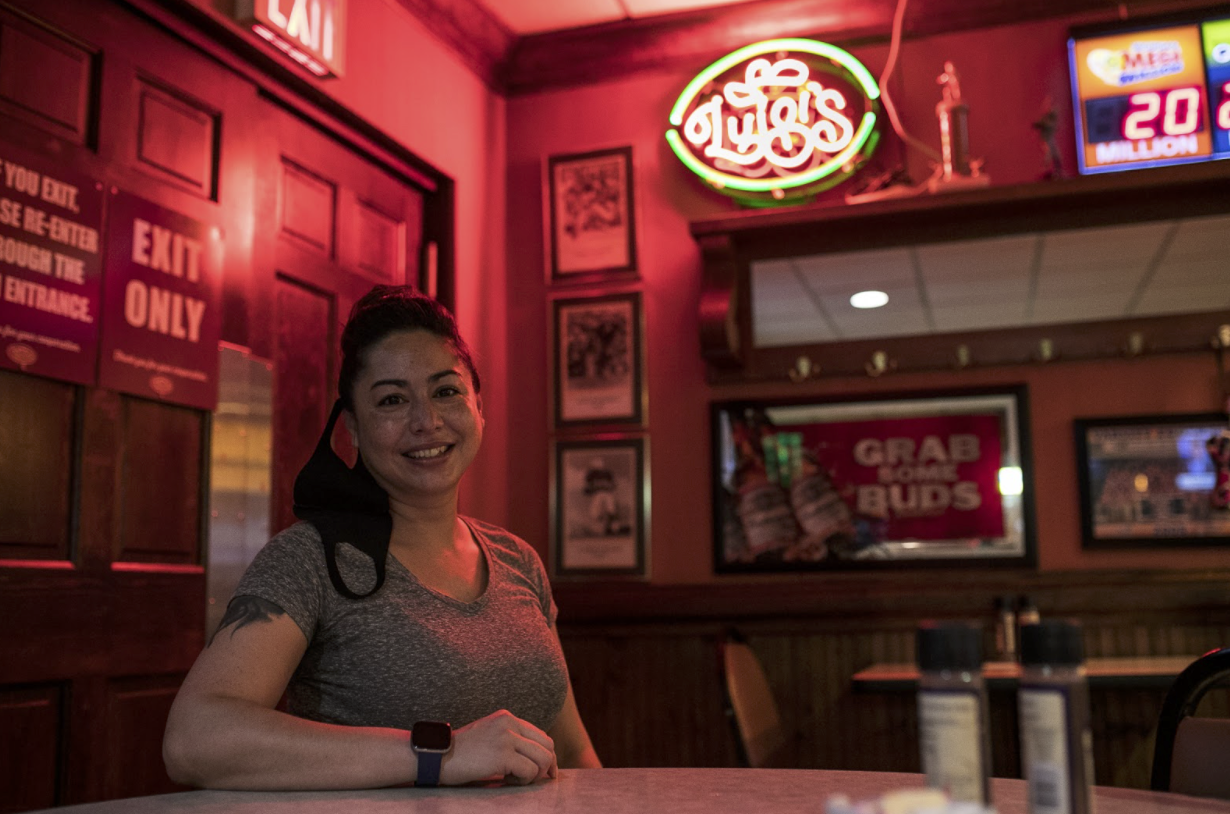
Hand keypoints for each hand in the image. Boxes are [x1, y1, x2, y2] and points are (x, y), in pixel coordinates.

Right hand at [438, 710, 557, 785]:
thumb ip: (511, 740)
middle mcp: (510, 723)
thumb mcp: (488, 736)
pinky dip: (522, 781)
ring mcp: (506, 737)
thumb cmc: (460, 752)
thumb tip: (536, 759)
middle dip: (546, 767)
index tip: (546, 772)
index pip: (541, 736)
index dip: (547, 757)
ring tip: (514, 778)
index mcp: (507, 718)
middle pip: (547, 746)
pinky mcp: (502, 754)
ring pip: (543, 759)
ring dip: (533, 775)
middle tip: (531, 780)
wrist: (436, 756)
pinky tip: (505, 780)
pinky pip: (529, 771)